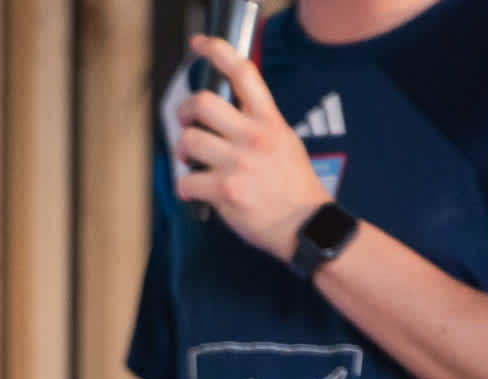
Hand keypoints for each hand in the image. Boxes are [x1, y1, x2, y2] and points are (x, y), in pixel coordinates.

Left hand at [174, 35, 331, 263]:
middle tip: (186, 123)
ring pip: (188, 141)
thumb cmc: (293, 185)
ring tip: (192, 161)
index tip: (199, 45)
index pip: (242, 73)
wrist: (305, 224)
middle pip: (202, 102)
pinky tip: (196, 192)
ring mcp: (237, 163)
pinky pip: (186, 181)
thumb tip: (228, 114)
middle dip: (185, 111)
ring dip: (183, 151)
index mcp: (268, 120)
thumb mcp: (285, 140)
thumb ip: (258, 122)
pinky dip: (185, 188)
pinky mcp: (225, 192)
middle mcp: (252, 137)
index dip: (216, 51)